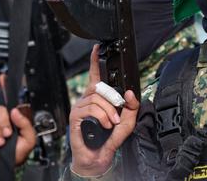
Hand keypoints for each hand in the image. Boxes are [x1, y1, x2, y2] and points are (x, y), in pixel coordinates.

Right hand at [0, 105, 35, 175]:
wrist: (4, 167)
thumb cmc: (17, 153)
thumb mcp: (28, 139)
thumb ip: (25, 124)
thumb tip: (15, 111)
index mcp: (11, 120)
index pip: (8, 108)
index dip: (7, 118)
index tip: (10, 131)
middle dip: (2, 124)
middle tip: (5, 136)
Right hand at [69, 45, 139, 176]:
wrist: (98, 157)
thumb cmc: (109, 139)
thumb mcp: (127, 121)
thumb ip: (132, 106)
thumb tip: (130, 92)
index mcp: (98, 97)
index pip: (96, 75)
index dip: (95, 60)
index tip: (97, 48)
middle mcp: (87, 99)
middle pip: (100, 87)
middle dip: (112, 99)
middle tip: (117, 113)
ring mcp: (80, 107)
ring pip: (97, 97)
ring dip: (108, 111)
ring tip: (111, 123)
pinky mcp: (75, 116)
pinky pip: (91, 108)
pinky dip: (101, 116)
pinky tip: (104, 125)